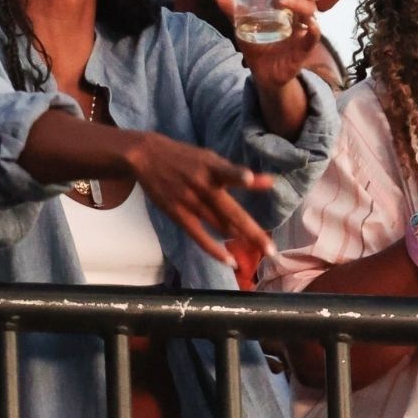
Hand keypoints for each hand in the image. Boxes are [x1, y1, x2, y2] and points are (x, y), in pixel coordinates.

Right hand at [125, 132, 274, 264]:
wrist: (147, 157)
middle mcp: (202, 186)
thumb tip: (270, 182)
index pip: (229, 172)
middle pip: (231, 212)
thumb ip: (237, 173)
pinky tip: (230, 261)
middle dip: (252, 232)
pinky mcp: (179, 214)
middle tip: (270, 251)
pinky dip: (215, 250)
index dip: (240, 176)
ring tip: (260, 251)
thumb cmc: (185, 157)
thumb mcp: (210, 158)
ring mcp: (190, 202)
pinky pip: (200, 237)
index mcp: (212, 167)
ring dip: (240, 239)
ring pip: (220, 226)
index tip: (257, 180)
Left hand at [216, 0, 328, 91]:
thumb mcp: (243, 25)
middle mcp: (300, 12)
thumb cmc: (257, 44)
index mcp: (290, 1)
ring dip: (297, 2)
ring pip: (310, 10)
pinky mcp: (303, 49)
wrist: (263, 74)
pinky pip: (313, 38)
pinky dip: (312, 32)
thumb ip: (233, 9)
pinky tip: (309, 27)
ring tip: (279, 0)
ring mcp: (303, 30)